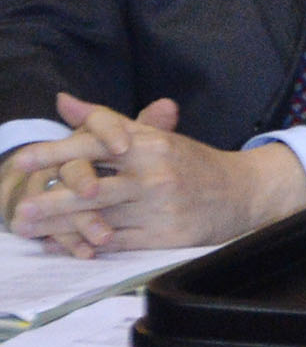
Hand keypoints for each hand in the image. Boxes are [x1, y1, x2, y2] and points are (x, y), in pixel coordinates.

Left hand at [6, 93, 305, 255]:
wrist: (242, 192)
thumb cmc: (189, 163)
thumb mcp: (154, 135)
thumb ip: (106, 120)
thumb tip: (63, 100)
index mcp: (152, 144)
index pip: (98, 145)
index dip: (58, 152)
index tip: (23, 160)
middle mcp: (156, 174)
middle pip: (95, 188)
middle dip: (53, 200)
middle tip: (18, 208)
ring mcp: (161, 207)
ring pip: (101, 219)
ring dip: (60, 226)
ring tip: (27, 229)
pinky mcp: (166, 236)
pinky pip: (117, 242)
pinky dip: (85, 244)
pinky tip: (60, 245)